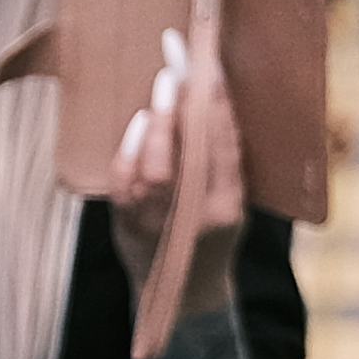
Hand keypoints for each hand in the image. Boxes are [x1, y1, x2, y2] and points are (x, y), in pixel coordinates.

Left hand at [104, 30, 243, 304]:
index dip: (217, 104)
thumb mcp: (232, 206)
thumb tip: (209, 101)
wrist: (184, 297)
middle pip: (191, 150)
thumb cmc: (212, 240)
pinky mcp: (126, 223)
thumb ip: (222, 164)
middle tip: (178, 60)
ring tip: (163, 85)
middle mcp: (195, 217)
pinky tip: (140, 122)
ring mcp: (157, 221)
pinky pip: (126, 178)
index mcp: (228, 208)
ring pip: (157, 165)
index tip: (211, 68)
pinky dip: (131, 146)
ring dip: (159, 120)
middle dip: (184, 101)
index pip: (225, 146)